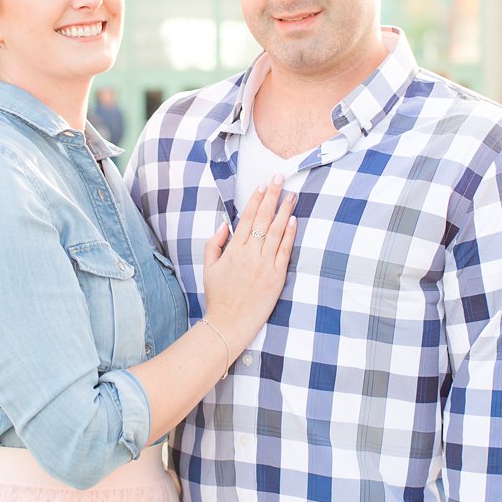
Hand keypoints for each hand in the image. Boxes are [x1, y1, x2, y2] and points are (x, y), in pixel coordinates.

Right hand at [201, 175, 295, 347]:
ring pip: (276, 232)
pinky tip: (293, 220)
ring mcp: (264, 265)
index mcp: (232, 251)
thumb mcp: (208, 268)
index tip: (262, 185)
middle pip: (262, 219)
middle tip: (279, 178)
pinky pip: (285, 251)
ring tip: (291, 195)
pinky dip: (289, 234)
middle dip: (271, 196)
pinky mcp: (276, 277)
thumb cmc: (218, 296)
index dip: (255, 200)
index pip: (246, 219)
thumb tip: (225, 225)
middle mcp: (249, 255)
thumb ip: (214, 244)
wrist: (228, 323)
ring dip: (284, 211)